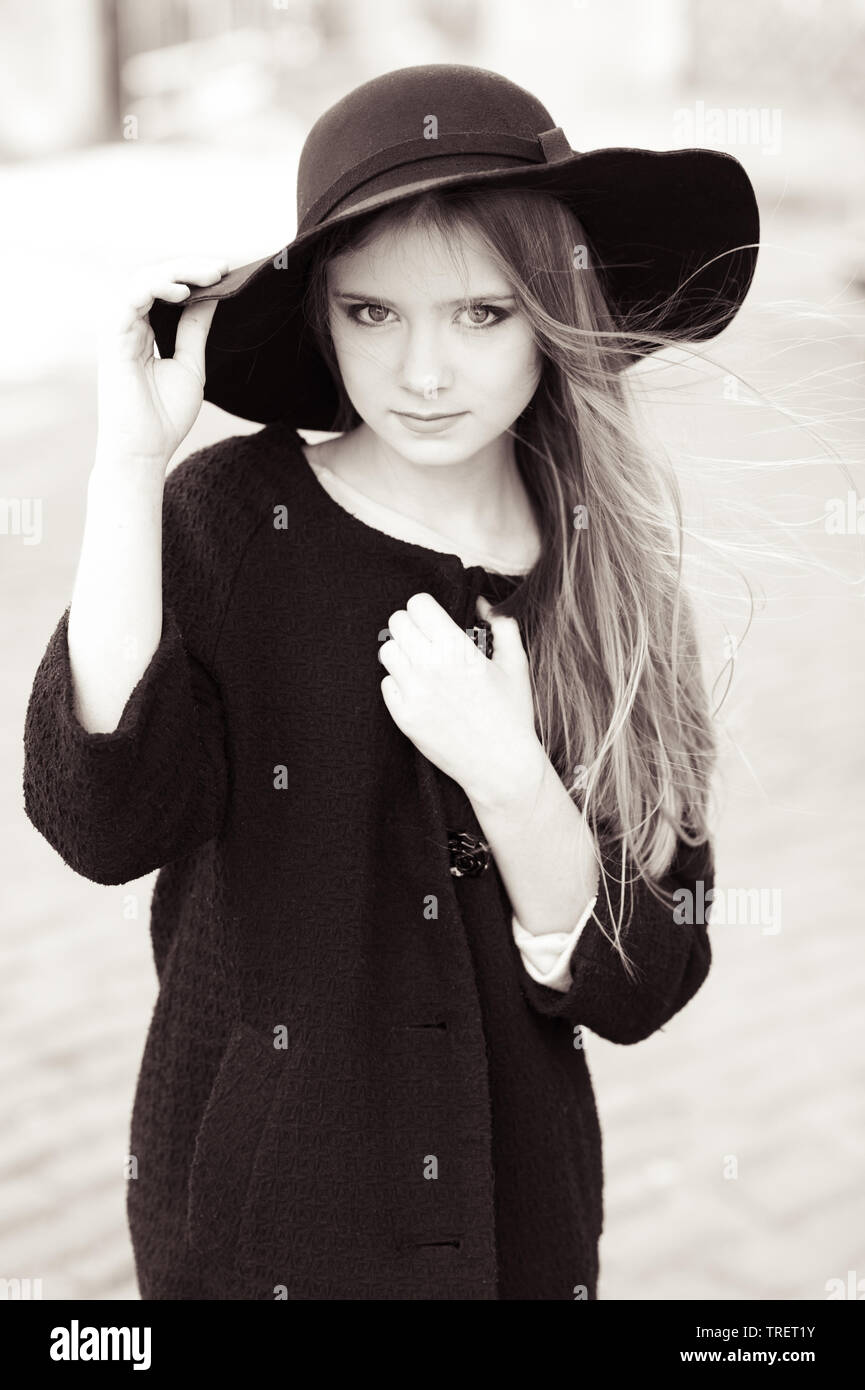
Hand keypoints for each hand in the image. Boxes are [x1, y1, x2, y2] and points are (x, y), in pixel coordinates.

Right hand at [95, 256, 229, 468]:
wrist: (145, 450)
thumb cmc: (165, 416)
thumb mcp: (190, 364)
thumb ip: (195, 329)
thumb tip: (211, 297)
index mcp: (143, 329)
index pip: (165, 288)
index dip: (193, 275)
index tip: (226, 272)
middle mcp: (128, 324)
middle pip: (155, 277)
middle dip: (190, 267)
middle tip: (223, 267)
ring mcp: (118, 328)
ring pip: (144, 280)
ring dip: (178, 272)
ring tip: (211, 275)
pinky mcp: (113, 337)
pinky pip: (132, 298)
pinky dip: (157, 288)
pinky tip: (184, 292)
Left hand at [379, 591, 544, 806]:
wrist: (501, 765)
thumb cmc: (512, 714)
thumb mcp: (516, 664)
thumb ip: (502, 625)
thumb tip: (483, 603)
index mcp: (457, 648)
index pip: (417, 604)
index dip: (426, 610)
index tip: (435, 621)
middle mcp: (430, 666)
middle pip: (396, 622)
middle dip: (412, 628)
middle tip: (426, 642)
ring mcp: (413, 692)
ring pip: (386, 651)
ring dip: (402, 653)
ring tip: (421, 665)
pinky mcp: (403, 716)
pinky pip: (386, 684)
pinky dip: (398, 684)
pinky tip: (420, 691)